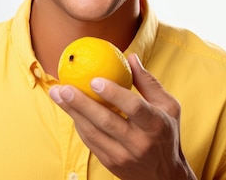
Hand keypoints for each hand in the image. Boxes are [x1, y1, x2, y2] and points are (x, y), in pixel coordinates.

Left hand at [49, 53, 196, 179]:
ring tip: (57, 94)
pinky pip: (90, 142)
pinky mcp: (111, 163)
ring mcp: (123, 156)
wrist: (164, 176)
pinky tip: (69, 109)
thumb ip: (148, 82)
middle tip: (63, 87)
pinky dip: (78, 124)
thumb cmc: (166, 133)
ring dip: (72, 112)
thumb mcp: (168, 106)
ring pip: (93, 133)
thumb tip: (130, 57)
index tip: (94, 79)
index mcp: (155, 125)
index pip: (134, 107)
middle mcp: (139, 143)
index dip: (114, 93)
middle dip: (81, 103)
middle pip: (106, 121)